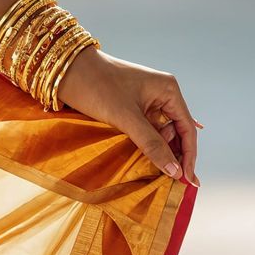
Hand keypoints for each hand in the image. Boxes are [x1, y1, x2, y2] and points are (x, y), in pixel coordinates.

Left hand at [53, 45, 199, 184]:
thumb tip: (174, 171)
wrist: (66, 71)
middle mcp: (162, 94)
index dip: (188, 156)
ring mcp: (147, 100)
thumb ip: (152, 144)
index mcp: (168, 90)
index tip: (186, 180)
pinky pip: (146, 130)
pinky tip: (150, 161)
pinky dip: (148, 145)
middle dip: (176, 156)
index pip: (186, 129)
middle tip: (176, 183)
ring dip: (161, 152)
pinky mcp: (132, 107)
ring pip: (161, 133)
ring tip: (162, 176)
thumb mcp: (126, 118)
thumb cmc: (97, 86)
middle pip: (176, 132)